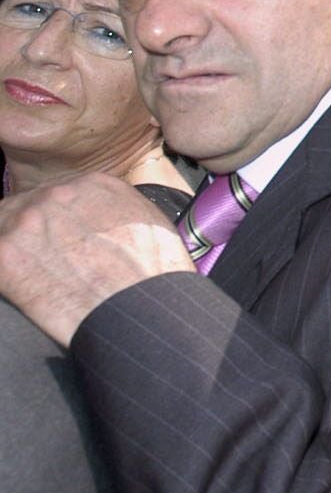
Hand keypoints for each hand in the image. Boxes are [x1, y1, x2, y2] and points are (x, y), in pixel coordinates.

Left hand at [0, 173, 195, 345]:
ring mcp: (28, 220)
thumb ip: (115, 211)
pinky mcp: (6, 254)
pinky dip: (7, 277)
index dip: (54, 221)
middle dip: (30, 235)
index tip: (56, 241)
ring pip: (3, 230)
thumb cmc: (155, 276)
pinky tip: (23, 290)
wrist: (142, 309)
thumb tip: (100, 223)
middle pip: (23, 207)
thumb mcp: (149, 224)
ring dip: (15, 253)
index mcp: (95, 183)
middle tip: (45, 264)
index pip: (55, 194)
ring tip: (36, 278)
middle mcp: (58, 193)